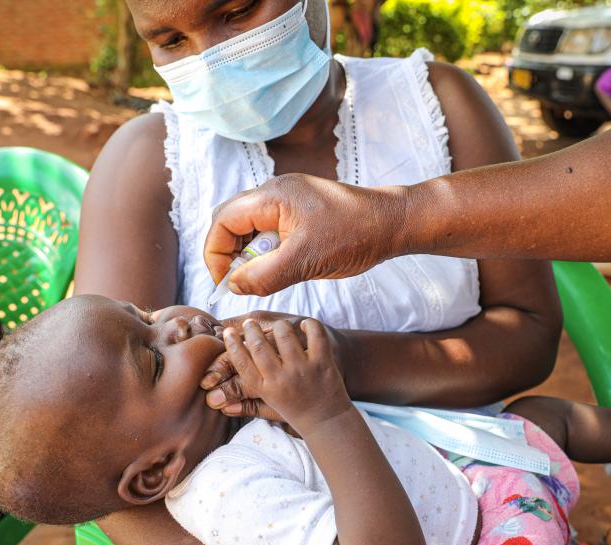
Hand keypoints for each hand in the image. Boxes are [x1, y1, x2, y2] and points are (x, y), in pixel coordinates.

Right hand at [202, 311, 347, 413]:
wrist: (328, 420)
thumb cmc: (296, 411)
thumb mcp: (270, 409)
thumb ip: (246, 405)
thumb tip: (219, 405)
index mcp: (265, 389)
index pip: (241, 362)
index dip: (232, 344)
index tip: (228, 333)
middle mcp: (281, 379)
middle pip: (258, 345)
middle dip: (251, 329)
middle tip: (250, 324)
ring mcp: (302, 369)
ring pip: (283, 334)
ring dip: (279, 326)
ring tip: (277, 326)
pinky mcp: (322, 362)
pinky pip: (314, 332)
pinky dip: (309, 325)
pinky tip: (304, 326)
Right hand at [204, 174, 406, 295]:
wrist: (394, 223)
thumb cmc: (355, 235)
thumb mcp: (305, 262)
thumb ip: (264, 275)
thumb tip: (234, 285)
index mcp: (272, 196)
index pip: (222, 221)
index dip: (216, 254)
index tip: (224, 282)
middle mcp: (275, 192)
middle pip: (231, 221)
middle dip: (230, 253)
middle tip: (242, 281)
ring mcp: (288, 200)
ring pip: (251, 227)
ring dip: (250, 254)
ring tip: (266, 276)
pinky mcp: (300, 211)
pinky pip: (270, 229)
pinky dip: (268, 251)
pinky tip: (284, 267)